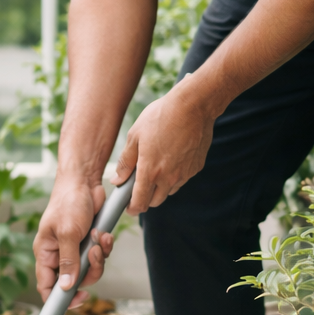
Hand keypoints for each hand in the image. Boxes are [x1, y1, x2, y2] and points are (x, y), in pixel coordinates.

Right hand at [33, 172, 114, 300]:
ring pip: (90, 270)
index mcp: (45, 253)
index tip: (78, 298)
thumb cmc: (68, 202)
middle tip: (94, 255)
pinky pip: (100, 256)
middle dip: (89, 271)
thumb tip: (66, 287)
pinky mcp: (88, 243)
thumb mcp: (68, 232)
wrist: (84, 181)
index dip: (60, 298)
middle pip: (74, 281)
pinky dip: (104, 247)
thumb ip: (68, 261)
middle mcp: (59, 254)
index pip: (47, 286)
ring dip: (99, 257)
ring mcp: (75, 249)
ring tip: (99, 238)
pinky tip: (103, 233)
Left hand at [112, 79, 214, 213]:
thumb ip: (125, 162)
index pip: (140, 202)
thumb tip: (117, 180)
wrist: (193, 106)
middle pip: (155, 201)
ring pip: (169, 191)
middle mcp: (168, 177)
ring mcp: (184, 174)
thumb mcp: (135, 136)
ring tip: (156, 167)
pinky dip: (174, 176)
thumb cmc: (160, 117)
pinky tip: (171, 158)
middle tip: (139, 186)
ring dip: (160, 187)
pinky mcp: (196, 168)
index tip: (128, 207)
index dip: (132, 208)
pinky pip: (182, 179)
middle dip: (145, 199)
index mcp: (150, 171)